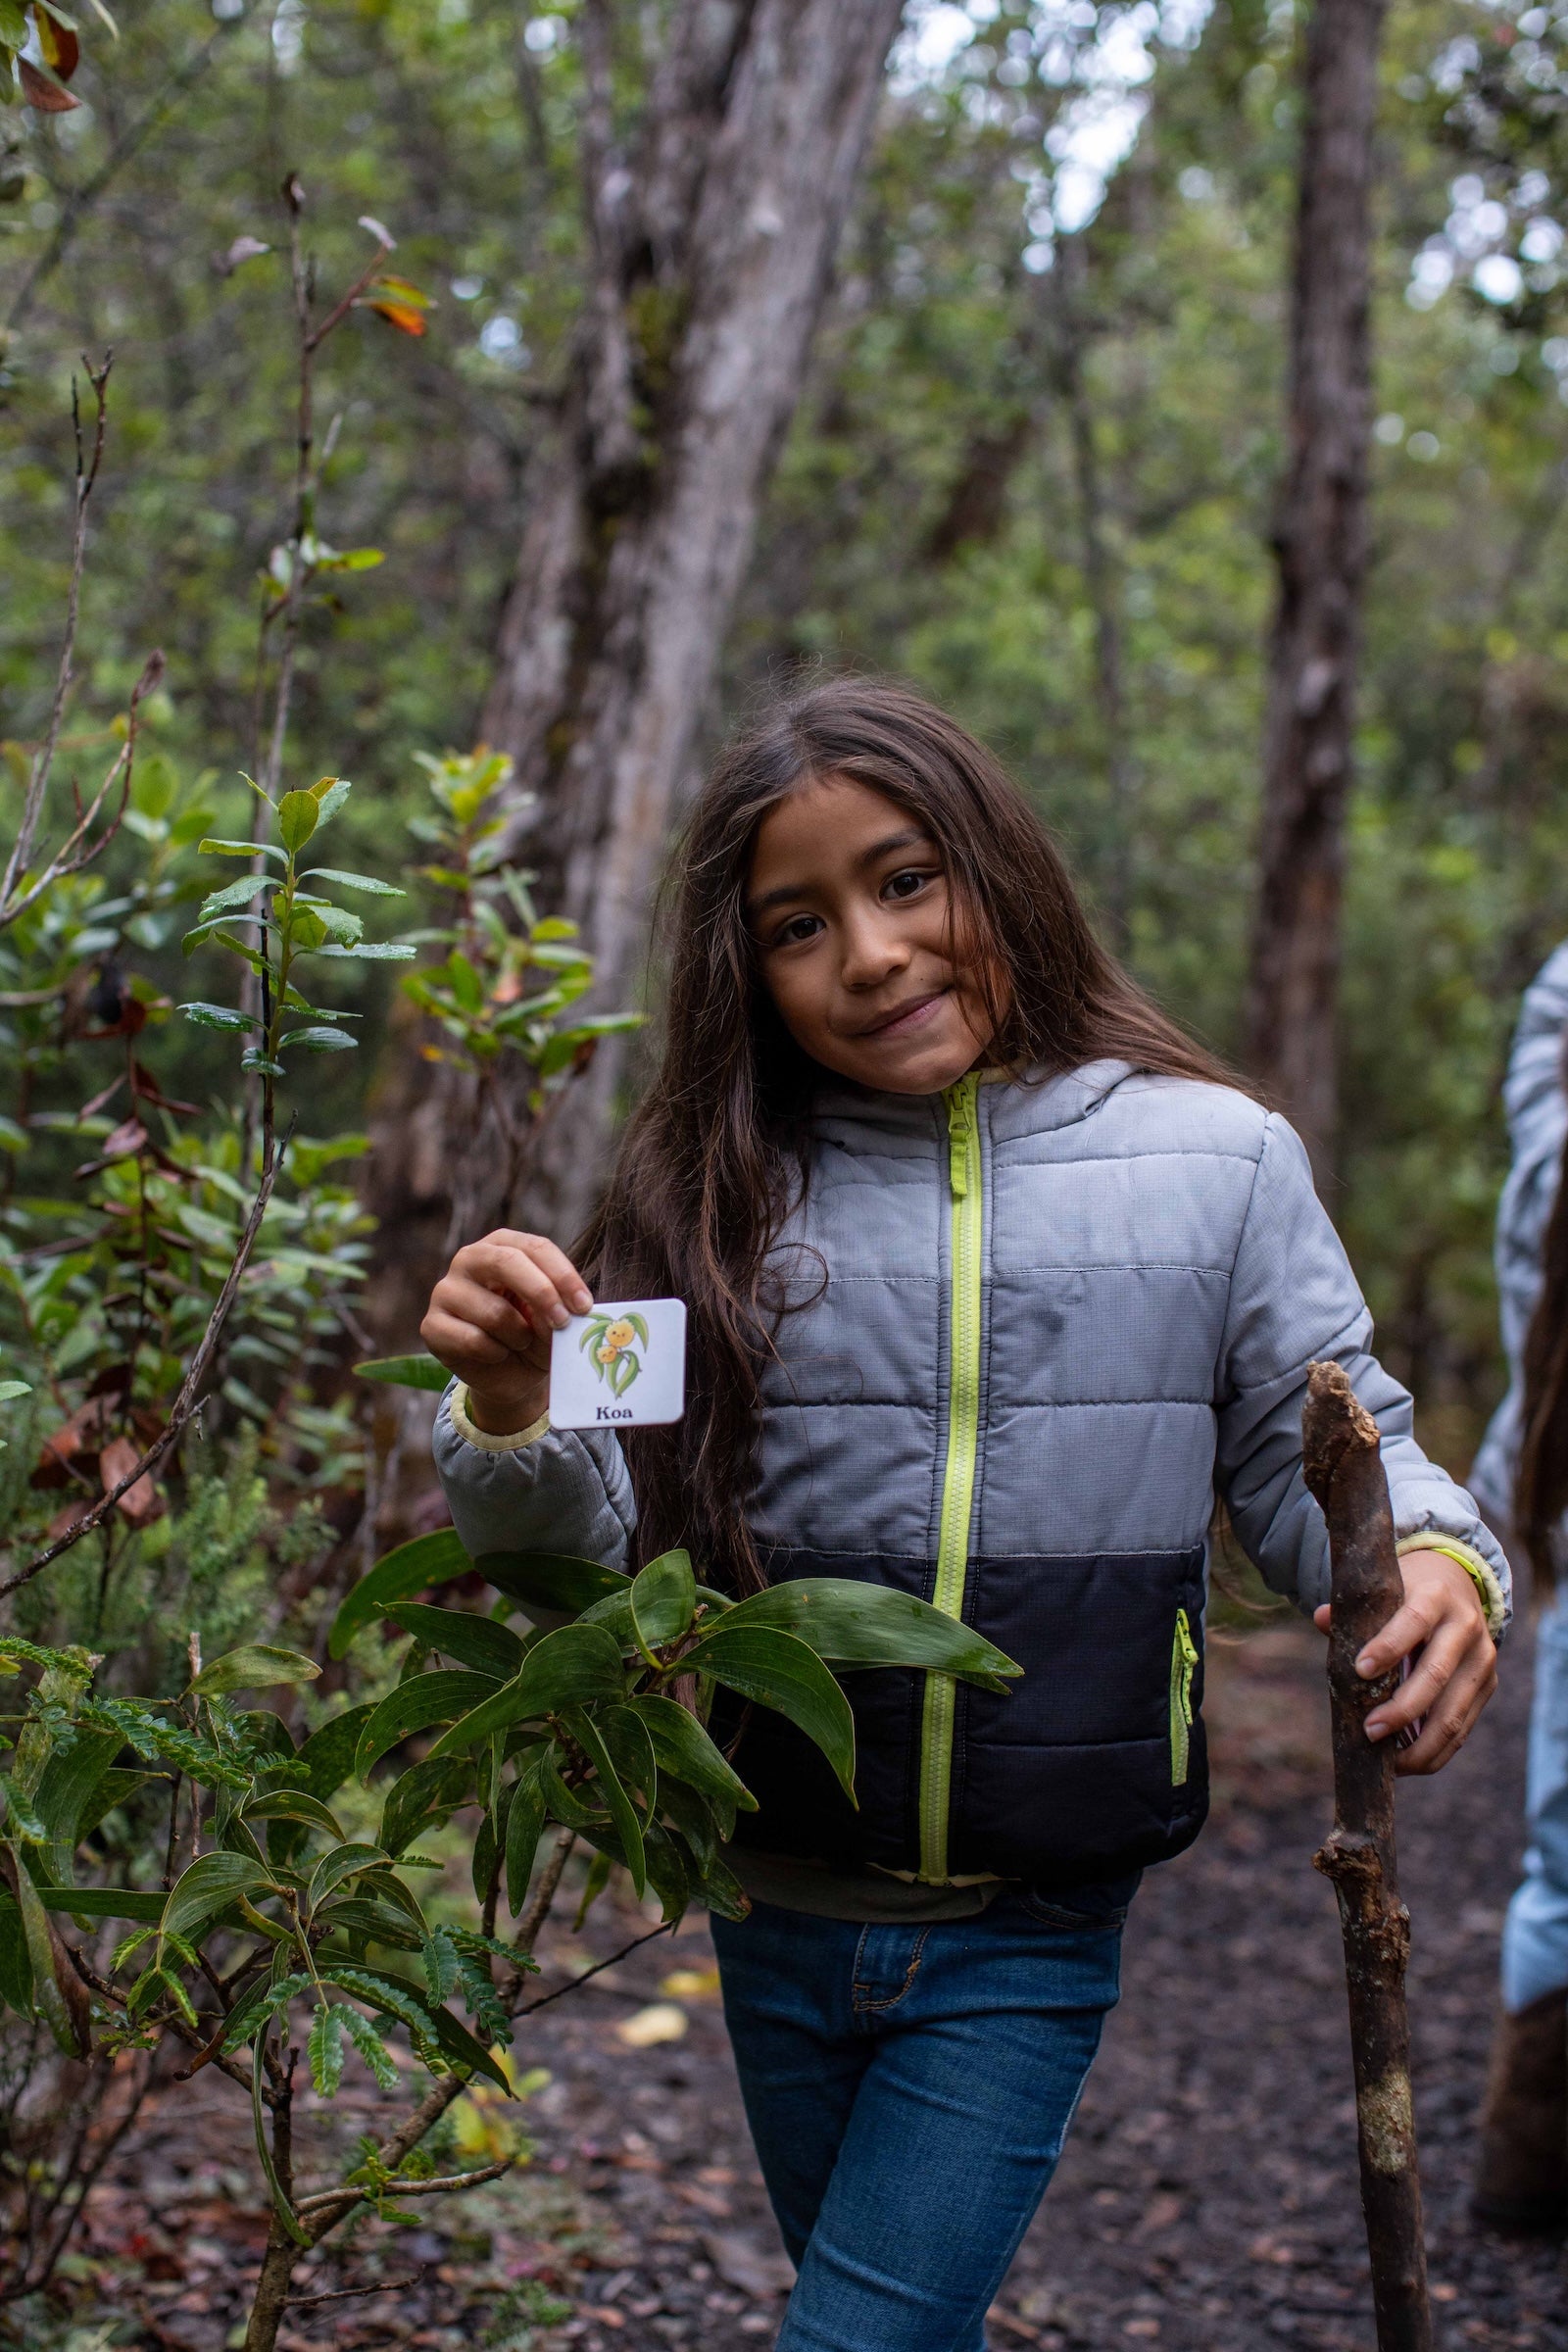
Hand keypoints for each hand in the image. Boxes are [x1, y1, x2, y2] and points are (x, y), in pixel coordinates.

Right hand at [421, 1229, 592, 1435]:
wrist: (510, 1375)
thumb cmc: (536, 1334)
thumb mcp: (554, 1318)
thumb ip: (556, 1308)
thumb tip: (553, 1312)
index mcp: (503, 1245)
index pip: (536, 1247)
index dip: (563, 1276)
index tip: (584, 1306)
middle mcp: (469, 1259)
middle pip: (507, 1262)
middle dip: (542, 1293)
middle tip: (563, 1323)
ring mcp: (445, 1291)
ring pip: (494, 1312)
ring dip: (519, 1337)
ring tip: (519, 1343)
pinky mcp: (432, 1325)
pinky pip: (473, 1340)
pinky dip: (495, 1354)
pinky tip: (496, 1355)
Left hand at [1312, 1548, 1496, 1775]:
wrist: (1457, 1586)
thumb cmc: (1405, 1594)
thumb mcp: (1384, 1591)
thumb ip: (1355, 1610)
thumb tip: (1321, 1619)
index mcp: (1436, 1596)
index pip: (1413, 1621)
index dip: (1388, 1647)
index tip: (1360, 1670)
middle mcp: (1466, 1627)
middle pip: (1436, 1674)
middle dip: (1402, 1710)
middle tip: (1369, 1732)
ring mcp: (1482, 1659)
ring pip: (1454, 1711)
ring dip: (1420, 1744)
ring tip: (1388, 1762)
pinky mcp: (1487, 1686)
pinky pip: (1463, 1728)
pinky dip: (1435, 1751)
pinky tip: (1407, 1763)